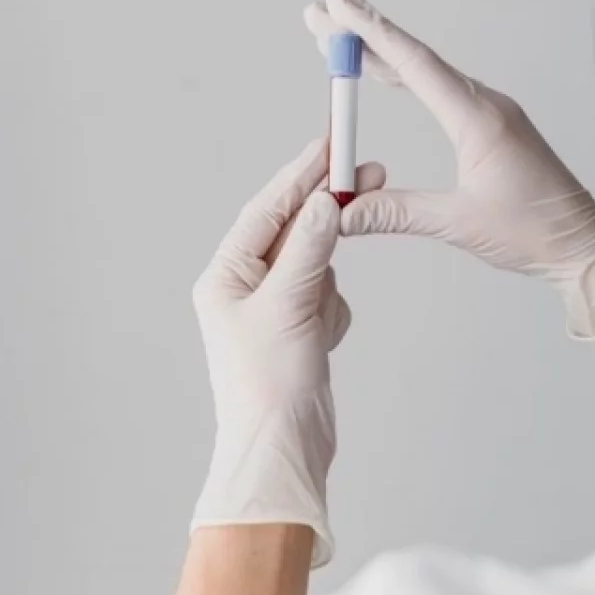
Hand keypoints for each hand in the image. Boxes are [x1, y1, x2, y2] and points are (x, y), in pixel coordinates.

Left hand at [190, 140, 383, 567]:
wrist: (282, 450)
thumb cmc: (269, 386)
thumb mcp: (289, 308)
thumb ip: (309, 250)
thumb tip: (324, 201)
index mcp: (225, 277)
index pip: (267, 210)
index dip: (300, 174)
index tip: (331, 144)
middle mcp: (244, 287)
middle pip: (293, 231)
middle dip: (326, 216)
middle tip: (369, 175)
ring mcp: (273, 308)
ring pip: (317, 263)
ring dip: (328, 282)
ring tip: (318, 322)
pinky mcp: (298, 329)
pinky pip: (328, 296)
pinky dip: (333, 311)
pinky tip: (322, 341)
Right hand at [303, 0, 594, 342]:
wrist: (584, 245)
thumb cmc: (535, 233)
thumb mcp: (458, 224)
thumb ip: (396, 212)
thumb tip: (341, 211)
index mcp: (480, 119)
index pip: (415, 64)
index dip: (371, 32)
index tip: (336, 6)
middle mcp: (487, 105)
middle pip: (414, 60)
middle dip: (363, 36)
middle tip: (317, 16)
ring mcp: (493, 113)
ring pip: (428, 74)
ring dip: (383, 55)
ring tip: (338, 40)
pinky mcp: (495, 128)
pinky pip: (443, 92)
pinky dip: (408, 78)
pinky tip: (388, 74)